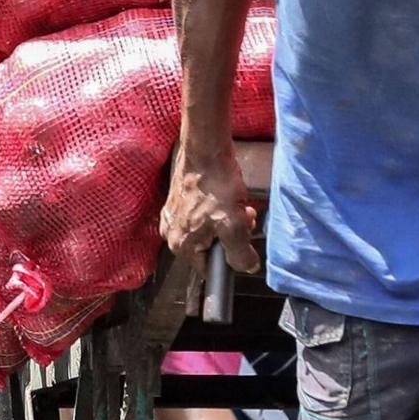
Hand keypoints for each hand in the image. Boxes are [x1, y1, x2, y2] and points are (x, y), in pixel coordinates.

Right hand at [158, 139, 260, 276]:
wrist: (205, 151)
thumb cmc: (216, 185)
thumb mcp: (234, 225)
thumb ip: (240, 254)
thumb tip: (247, 268)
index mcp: (181, 246)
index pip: (210, 269)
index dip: (230, 257)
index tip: (242, 240)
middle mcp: (171, 234)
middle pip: (209, 248)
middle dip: (230, 237)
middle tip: (242, 218)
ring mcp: (172, 216)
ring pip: (208, 230)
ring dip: (226, 222)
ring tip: (236, 204)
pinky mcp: (177, 201)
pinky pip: (200, 215)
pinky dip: (216, 209)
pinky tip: (225, 196)